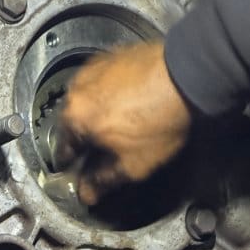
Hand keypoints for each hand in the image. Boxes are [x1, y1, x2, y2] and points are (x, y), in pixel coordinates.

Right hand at [58, 39, 191, 204]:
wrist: (186, 76)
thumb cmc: (159, 119)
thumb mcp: (132, 165)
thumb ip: (103, 181)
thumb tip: (88, 193)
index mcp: (73, 118)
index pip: (62, 151)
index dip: (74, 167)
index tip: (83, 172)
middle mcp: (76, 90)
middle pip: (74, 124)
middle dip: (88, 139)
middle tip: (108, 150)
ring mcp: (93, 69)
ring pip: (87, 102)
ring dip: (98, 115)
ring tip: (123, 125)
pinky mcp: (111, 56)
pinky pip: (103, 83)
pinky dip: (110, 95)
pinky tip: (130, 104)